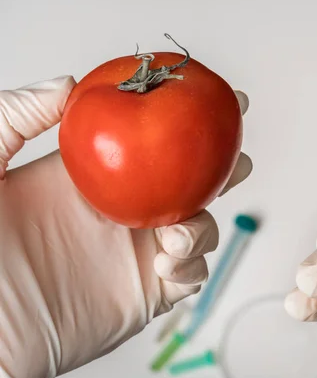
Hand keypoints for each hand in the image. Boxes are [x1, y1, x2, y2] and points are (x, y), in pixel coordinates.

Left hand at [0, 76, 251, 377]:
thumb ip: (14, 116)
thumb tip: (67, 85)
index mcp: (93, 179)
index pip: (150, 140)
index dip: (184, 117)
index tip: (214, 97)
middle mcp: (122, 212)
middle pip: (188, 182)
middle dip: (219, 167)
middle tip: (234, 157)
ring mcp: (138, 252)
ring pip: (200, 227)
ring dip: (203, 224)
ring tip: (177, 233)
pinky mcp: (148, 292)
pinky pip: (192, 274)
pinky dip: (193, 264)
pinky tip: (168, 262)